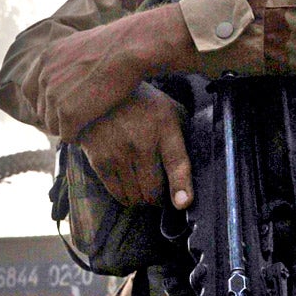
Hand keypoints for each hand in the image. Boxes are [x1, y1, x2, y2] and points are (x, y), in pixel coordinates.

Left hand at [24, 5, 200, 140]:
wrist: (130, 47)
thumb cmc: (117, 43)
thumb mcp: (82, 43)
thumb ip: (68, 58)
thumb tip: (73, 64)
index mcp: (45, 58)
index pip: (29, 89)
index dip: (44, 101)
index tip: (60, 107)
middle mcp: (44, 77)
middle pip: (41, 110)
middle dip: (57, 116)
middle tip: (78, 119)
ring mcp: (53, 96)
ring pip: (53, 126)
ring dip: (68, 128)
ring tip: (87, 125)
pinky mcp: (68, 114)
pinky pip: (67, 135)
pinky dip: (79, 136)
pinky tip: (92, 130)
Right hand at [79, 82, 192, 208]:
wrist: (98, 92)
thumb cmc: (141, 103)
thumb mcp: (168, 109)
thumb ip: (183, 133)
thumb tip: (197, 162)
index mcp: (165, 126)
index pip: (176, 162)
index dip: (180, 186)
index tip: (183, 203)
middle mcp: (142, 142)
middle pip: (153, 189)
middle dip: (159, 197)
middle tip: (160, 191)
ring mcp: (119, 153)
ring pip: (136, 196)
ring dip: (142, 198)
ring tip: (143, 187)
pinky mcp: (100, 161)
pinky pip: (117, 193)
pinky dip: (126, 197)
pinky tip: (129, 187)